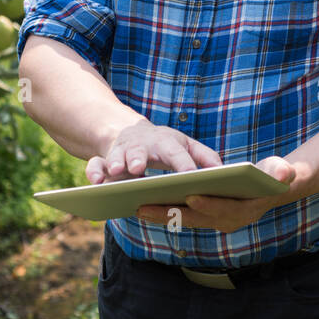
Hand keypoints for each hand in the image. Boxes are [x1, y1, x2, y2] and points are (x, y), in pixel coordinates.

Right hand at [86, 121, 221, 183]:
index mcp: (167, 143)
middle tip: (138, 169)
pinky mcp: (104, 161)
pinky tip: (96, 183)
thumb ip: (206, 157)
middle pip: (142, 150)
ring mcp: (122, 152)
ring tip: (117, 173)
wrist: (133, 134)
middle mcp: (143, 146)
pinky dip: (94, 172)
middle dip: (139, 158)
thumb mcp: (188, 147)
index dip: (183, 164)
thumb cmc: (167, 146)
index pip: (178, 153)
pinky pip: (95, 165)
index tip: (190, 176)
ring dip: (117, 163)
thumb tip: (224, 171)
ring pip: (117, 155)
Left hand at [135, 157, 300, 232]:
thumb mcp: (281, 171)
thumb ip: (282, 172)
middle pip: (195, 218)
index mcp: (245, 211)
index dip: (207, 203)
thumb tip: (284, 174)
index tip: (189, 195)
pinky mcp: (205, 218)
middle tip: (143, 206)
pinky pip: (181, 216)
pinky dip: (164, 211)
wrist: (272, 187)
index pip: (223, 209)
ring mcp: (215, 222)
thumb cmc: (276, 175)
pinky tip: (144, 202)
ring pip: (184, 219)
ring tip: (135, 205)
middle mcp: (228, 222)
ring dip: (161, 214)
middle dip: (170, 212)